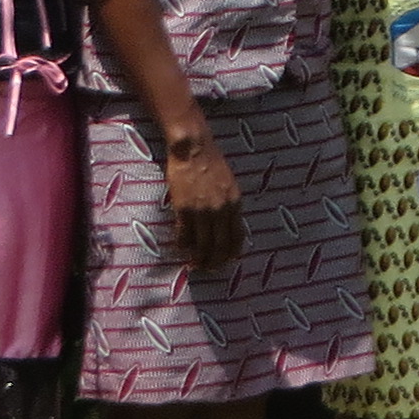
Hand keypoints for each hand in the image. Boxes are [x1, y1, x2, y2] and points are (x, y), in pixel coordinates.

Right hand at [162, 124, 244, 271]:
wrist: (194, 149)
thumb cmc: (211, 163)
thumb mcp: (229, 184)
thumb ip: (229, 204)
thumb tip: (225, 223)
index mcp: (235, 203)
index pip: (237, 235)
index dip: (232, 251)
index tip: (227, 261)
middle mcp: (222, 210)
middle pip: (220, 244)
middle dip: (215, 260)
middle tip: (209, 269)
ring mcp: (203, 210)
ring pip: (202, 243)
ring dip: (198, 257)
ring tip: (195, 265)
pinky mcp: (184, 208)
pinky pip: (184, 233)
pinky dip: (183, 244)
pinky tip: (181, 249)